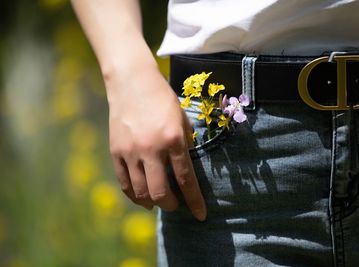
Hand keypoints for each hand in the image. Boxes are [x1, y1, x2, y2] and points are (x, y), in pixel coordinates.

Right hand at [106, 67, 206, 220]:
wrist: (132, 82)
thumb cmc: (162, 99)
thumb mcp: (182, 120)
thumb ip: (185, 146)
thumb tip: (185, 171)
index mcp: (173, 140)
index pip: (186, 180)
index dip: (195, 202)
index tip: (200, 216)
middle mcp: (151, 149)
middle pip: (160, 193)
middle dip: (172, 205)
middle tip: (177, 205)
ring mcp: (131, 152)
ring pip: (140, 192)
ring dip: (152, 203)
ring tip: (159, 202)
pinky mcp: (116, 152)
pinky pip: (124, 183)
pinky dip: (134, 195)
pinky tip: (142, 196)